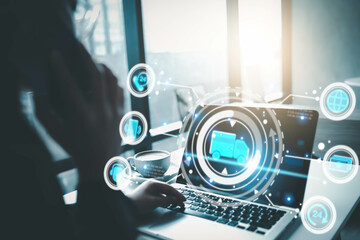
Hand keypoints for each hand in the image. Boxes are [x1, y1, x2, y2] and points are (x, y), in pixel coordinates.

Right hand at [35, 43, 123, 181]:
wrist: (100, 165)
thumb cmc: (74, 148)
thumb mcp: (55, 132)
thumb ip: (43, 111)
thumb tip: (36, 91)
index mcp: (82, 117)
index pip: (70, 86)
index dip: (60, 68)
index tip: (54, 54)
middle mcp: (101, 112)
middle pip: (96, 76)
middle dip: (86, 57)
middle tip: (77, 46)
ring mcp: (115, 112)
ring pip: (113, 80)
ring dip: (102, 66)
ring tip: (93, 61)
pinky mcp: (123, 113)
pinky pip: (120, 90)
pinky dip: (113, 81)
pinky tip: (105, 79)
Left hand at [127, 180, 185, 214]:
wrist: (127, 207)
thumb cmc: (138, 202)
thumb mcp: (154, 202)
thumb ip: (166, 200)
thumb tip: (175, 199)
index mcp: (154, 184)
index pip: (169, 188)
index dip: (177, 193)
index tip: (183, 198)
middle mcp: (153, 186)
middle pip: (167, 190)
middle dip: (175, 196)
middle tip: (182, 202)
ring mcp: (151, 191)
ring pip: (164, 194)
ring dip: (171, 199)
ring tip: (178, 204)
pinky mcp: (150, 196)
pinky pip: (160, 197)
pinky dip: (166, 201)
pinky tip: (170, 204)